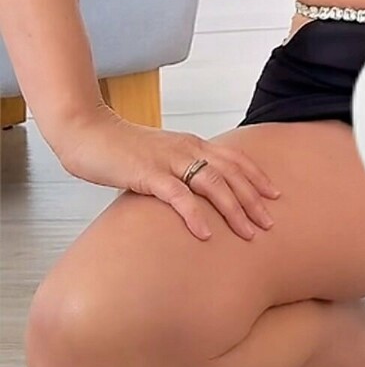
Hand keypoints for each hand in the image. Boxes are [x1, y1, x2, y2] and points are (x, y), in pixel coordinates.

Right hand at [57, 108, 280, 241]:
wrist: (87, 133)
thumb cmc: (122, 149)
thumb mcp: (160, 155)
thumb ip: (179, 168)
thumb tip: (196, 192)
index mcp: (192, 143)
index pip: (234, 159)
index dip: (257, 177)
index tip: (275, 196)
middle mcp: (187, 148)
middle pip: (230, 174)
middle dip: (253, 200)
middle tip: (271, 224)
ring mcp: (168, 160)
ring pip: (212, 184)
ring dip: (234, 209)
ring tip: (249, 233)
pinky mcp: (148, 174)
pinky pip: (177, 195)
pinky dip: (195, 214)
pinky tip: (206, 233)